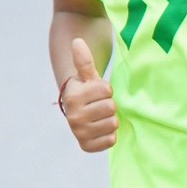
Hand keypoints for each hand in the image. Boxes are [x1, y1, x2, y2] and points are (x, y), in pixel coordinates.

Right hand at [60, 37, 116, 152]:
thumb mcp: (87, 76)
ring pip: (113, 124)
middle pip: (111, 108)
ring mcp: (79, 133)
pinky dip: (109, 135)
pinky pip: (111, 140)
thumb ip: (84, 60)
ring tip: (100, 117)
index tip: (97, 93)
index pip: (107, 90)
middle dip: (109, 105)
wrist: (78, 113)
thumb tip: (78, 41)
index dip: (106, 90)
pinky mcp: (86, 146)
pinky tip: (100, 129)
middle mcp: (73, 117)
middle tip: (99, 106)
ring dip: (110, 120)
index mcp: (73, 97)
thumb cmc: (87, 92)